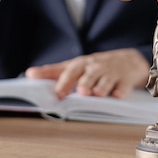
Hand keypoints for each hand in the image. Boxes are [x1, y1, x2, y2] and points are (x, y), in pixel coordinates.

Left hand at [26, 49, 149, 99]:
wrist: (128, 61)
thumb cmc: (95, 66)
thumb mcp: (75, 66)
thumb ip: (53, 72)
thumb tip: (29, 74)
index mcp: (81, 64)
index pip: (69, 71)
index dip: (63, 82)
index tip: (57, 94)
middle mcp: (95, 67)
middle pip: (88, 75)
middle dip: (85, 83)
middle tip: (81, 92)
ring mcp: (111, 73)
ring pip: (105, 81)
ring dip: (101, 88)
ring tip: (97, 94)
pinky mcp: (126, 80)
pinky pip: (123, 87)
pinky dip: (120, 91)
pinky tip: (118, 95)